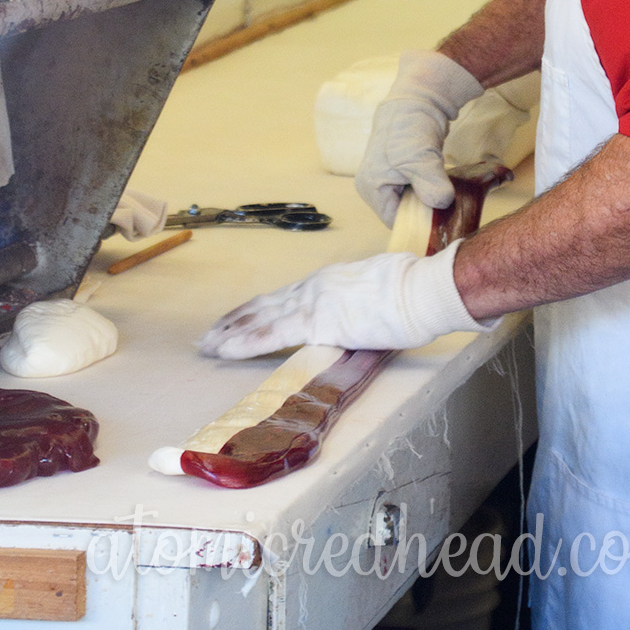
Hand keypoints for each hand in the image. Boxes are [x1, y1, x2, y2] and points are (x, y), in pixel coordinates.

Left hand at [198, 240, 494, 359]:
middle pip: (265, 305)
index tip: (239, 318)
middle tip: (209, 335)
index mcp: (329, 281)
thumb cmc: (413, 290)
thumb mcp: (379, 291)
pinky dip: (243, 342)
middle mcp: (314, 287)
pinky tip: (224, 348)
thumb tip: (362, 316)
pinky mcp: (316, 321)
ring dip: (230, 332)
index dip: (258, 309)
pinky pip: (270, 334)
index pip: (285, 297)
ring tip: (207, 344)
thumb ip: (360, 304)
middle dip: (234, 321)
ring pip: (260, 318)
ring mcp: (312, 302)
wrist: (422, 289)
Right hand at [355, 50, 483, 227]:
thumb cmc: (410, 128)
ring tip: (449, 196)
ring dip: (430, 200)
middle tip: (449, 207)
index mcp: (370, 187)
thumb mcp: (420, 159)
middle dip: (425, 211)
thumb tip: (441, 203)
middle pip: (402, 212)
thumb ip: (430, 185)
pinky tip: (445, 186)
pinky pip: (417, 190)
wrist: (418, 98)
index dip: (417, 222)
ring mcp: (388, 177)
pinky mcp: (402, 170)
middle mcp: (375, 186)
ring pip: (412, 201)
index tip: (441, 220)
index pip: (394, 220)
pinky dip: (431, 189)